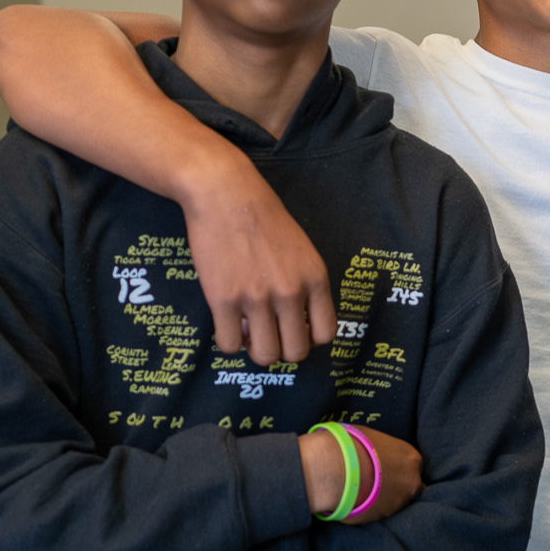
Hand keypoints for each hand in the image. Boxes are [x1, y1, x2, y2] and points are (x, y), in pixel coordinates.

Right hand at [176, 151, 337, 364]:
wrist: (226, 194)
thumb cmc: (264, 218)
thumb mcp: (302, 250)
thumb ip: (305, 284)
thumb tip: (295, 322)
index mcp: (315, 279)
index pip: (326, 334)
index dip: (309, 339)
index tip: (294, 330)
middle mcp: (291, 292)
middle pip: (295, 352)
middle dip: (282, 349)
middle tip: (268, 334)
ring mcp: (257, 298)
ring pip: (265, 356)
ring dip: (256, 350)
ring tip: (248, 331)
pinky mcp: (223, 300)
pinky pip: (230, 345)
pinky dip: (229, 342)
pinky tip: (227, 325)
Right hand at [300, 427, 424, 523]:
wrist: (335, 470)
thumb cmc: (351, 446)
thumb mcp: (372, 438)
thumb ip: (382, 448)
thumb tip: (374, 449)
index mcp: (411, 458)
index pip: (413, 466)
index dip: (399, 469)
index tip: (387, 470)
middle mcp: (411, 481)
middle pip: (410, 486)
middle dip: (396, 486)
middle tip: (377, 484)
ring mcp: (399, 501)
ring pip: (396, 502)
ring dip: (384, 499)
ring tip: (364, 493)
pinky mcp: (383, 517)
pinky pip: (380, 513)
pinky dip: (372, 509)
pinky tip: (358, 502)